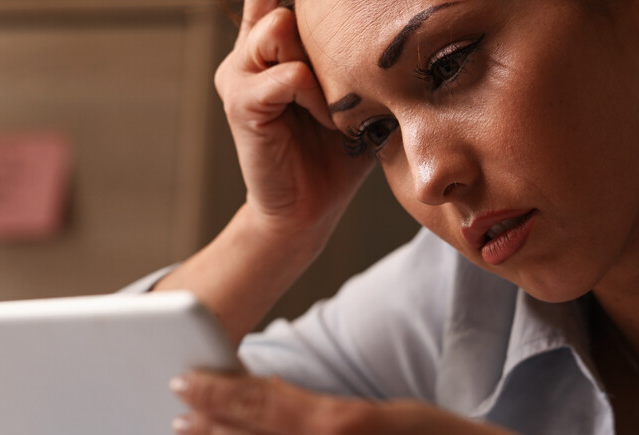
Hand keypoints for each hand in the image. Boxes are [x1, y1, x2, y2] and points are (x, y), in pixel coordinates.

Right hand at [217, 0, 374, 235]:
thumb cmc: (336, 151)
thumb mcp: (353, 90)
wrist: (309, 209)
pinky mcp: (241, 103)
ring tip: (331, 103)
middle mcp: (249, 51)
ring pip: (281, 27)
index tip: (341, 9)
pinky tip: (325, 122)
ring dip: (319, 65)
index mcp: (273, 43)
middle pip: (288, 6)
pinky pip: (288, 75)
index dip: (310, 2)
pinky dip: (315, 97)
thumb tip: (399, 17)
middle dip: (323, 34)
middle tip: (343, 78)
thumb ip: (354, 52)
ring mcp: (239, 75)